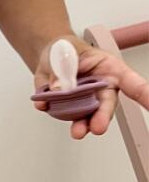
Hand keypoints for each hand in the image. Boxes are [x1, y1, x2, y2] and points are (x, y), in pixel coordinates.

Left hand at [32, 34, 148, 139]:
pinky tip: (43, 104)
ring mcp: (85, 99)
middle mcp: (101, 88)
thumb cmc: (66, 49)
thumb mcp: (64, 51)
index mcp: (110, 69)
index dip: (147, 96)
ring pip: (87, 115)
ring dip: (82, 124)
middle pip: (107, 105)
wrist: (48, 54)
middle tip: (97, 127)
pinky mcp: (66, 105)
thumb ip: (63, 69)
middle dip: (103, 118)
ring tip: (77, 132)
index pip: (133, 84)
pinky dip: (50, 108)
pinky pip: (60, 110)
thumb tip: (58, 88)